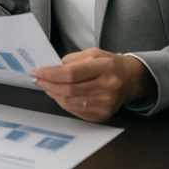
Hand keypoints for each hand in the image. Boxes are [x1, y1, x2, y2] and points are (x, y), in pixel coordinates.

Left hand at [32, 48, 156, 121]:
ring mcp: (106, 103)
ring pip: (70, 102)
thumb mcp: (92, 53)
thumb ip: (70, 60)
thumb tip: (49, 68)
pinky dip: (63, 102)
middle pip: (69, 89)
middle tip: (38, 79)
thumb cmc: (109, 65)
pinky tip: (59, 94)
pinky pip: (76, 111)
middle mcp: (108, 87)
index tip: (37, 71)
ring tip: (46, 86)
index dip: (50, 74)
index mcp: (105, 67)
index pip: (71, 73)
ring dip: (53, 94)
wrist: (131, 80)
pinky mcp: (103, 115)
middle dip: (48, 84)